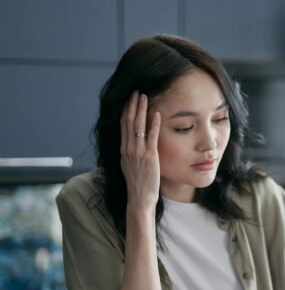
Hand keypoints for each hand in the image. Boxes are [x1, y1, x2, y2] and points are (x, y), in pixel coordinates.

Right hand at [120, 91, 160, 210]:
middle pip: (128, 121)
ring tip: (144, 96)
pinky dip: (153, 124)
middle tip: (136, 92)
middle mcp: (128, 149)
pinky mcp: (150, 157)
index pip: (123, 125)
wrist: (139, 197)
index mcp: (123, 150)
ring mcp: (138, 152)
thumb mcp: (128, 165)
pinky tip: (156, 113)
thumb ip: (129, 152)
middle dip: (132, 105)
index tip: (129, 99)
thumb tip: (131, 143)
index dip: (126, 111)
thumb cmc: (136, 183)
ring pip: (138, 126)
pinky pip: (151, 137)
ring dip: (141, 109)